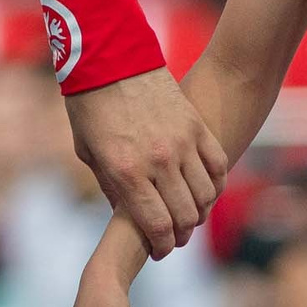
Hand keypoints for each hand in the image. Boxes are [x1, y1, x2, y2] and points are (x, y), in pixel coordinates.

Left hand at [62, 67, 228, 258]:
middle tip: (174, 235)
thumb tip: (127, 214)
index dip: (161, 245)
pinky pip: (218, 165)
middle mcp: (157, 160)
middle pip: (186, 216)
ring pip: (206, 194)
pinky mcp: (195, 125)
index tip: (159, 249)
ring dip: (200, 210)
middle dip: (181, 234)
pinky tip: (206, 187)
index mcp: (125, 171)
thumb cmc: (90, 105)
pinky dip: (216, 182)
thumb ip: (110, 186)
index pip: (157, 225)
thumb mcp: (88, 151)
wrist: (108, 57)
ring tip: (189, 211)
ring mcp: (181, 142)